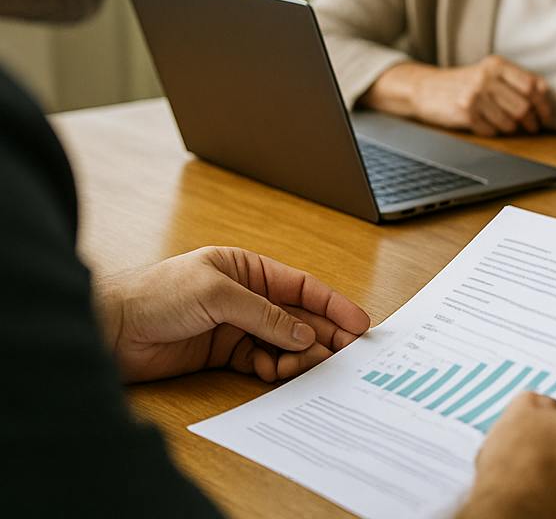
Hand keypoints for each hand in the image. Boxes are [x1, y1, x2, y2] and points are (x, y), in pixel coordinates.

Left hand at [97, 246, 370, 383]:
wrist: (112, 330)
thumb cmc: (157, 294)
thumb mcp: (217, 294)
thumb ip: (264, 314)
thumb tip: (303, 333)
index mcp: (247, 269)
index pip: (301, 286)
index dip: (333, 304)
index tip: (358, 323)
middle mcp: (246, 296)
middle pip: (298, 316)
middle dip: (323, 334)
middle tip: (346, 354)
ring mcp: (236, 326)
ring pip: (283, 341)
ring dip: (299, 355)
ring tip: (306, 366)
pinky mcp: (223, 354)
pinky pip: (262, 360)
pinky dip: (274, 367)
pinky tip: (277, 372)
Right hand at [405, 56, 552, 135]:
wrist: (426, 88)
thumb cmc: (465, 83)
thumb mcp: (490, 74)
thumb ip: (516, 81)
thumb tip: (545, 96)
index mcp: (497, 65)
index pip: (533, 86)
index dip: (544, 105)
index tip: (547, 117)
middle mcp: (487, 77)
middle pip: (524, 106)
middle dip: (532, 121)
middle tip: (532, 127)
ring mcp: (475, 95)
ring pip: (510, 121)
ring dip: (511, 128)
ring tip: (506, 125)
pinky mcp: (465, 112)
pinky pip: (492, 130)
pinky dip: (493, 131)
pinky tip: (486, 124)